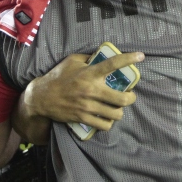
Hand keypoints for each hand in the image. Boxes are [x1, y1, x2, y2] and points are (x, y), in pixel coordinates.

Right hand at [24, 51, 144, 130]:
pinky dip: (108, 123)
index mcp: (89, 73)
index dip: (128, 59)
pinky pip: (104, 125)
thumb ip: (89, 58)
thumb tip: (102, 55)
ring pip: (116, 114)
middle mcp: (91, 90)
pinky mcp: (82, 118)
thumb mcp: (72, 61)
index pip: (112, 64)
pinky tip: (107, 118)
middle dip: (131, 97)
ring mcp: (87, 106)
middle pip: (122, 98)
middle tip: (130, 95)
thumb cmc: (58, 76)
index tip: (141, 56)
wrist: (41, 97)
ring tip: (118, 108)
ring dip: (120, 111)